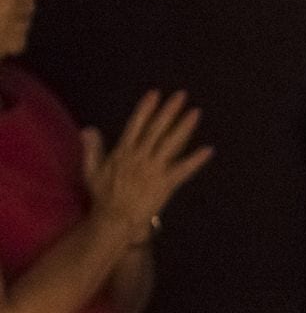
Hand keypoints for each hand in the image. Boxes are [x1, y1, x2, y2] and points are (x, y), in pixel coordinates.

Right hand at [82, 90, 213, 244]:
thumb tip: (88, 128)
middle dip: (169, 110)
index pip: (136, 125)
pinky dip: (196, 160)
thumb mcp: (92, 170)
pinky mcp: (165, 183)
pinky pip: (184, 170)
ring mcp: (154, 169)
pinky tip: (208, 150)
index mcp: (124, 152)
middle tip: (181, 95)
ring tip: (196, 112)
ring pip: (171, 143)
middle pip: (157, 129)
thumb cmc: (103, 196)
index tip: (155, 93)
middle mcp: (140, 156)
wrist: (114, 219)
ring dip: (184, 127)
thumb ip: (92, 148)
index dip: (146, 108)